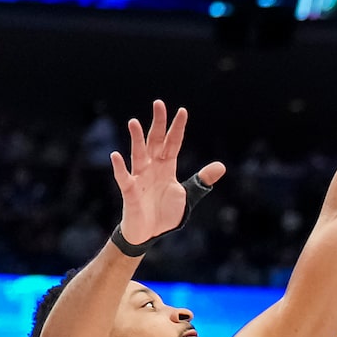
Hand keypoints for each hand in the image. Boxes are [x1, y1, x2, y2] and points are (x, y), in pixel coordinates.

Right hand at [110, 99, 225, 246]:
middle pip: (155, 142)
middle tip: (159, 103)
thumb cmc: (165, 212)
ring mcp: (140, 178)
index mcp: (167, 167)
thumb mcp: (188, 195)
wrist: (150, 233)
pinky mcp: (130, 192)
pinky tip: (116, 155)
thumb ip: (202, 180)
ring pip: (138, 154)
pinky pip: (124, 178)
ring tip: (134, 122)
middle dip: (158, 124)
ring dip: (136, 139)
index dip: (178, 128)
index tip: (182, 110)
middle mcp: (152, 168)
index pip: (173, 143)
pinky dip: (120, 168)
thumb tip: (221, 166)